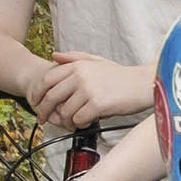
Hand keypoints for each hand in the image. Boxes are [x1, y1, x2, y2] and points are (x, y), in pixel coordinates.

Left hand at [28, 52, 149, 127]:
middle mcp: (80, 76)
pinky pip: (79, 119)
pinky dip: (80, 124)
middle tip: (44, 119)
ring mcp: (88, 90)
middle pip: (51, 97)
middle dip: (44, 111)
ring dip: (67, 120)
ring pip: (65, 111)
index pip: (47, 80)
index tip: (36, 103)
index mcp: (78, 65)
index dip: (38, 93)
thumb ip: (75, 58)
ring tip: (73, 122)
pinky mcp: (97, 104)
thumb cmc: (122, 76)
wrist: (144, 84)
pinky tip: (87, 122)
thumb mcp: (97, 61)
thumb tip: (54, 56)